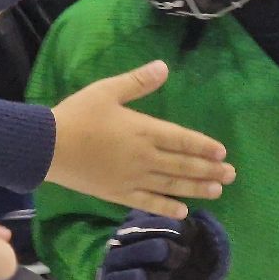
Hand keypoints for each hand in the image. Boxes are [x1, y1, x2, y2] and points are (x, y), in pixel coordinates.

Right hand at [46, 61, 235, 219]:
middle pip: (182, 166)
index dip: (203, 147)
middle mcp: (144, 157)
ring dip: (196, 189)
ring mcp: (132, 178)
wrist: (47, 146)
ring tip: (217, 192)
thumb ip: (138, 82)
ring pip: (171, 186)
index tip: (222, 153)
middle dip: (209, 171)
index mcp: (143, 130)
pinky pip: (148, 203)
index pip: (182, 140)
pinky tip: (183, 212)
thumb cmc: (77, 114)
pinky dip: (166, 208)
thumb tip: (164, 67)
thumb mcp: (107, 90)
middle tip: (231, 176)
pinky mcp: (118, 194)